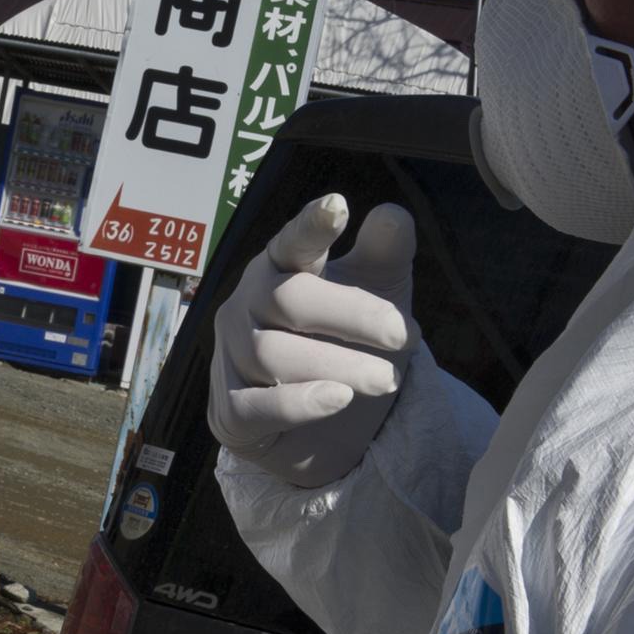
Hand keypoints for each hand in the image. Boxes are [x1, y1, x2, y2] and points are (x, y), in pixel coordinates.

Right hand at [208, 194, 418, 488]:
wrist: (323, 426)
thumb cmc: (343, 341)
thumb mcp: (375, 293)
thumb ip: (385, 254)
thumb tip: (392, 214)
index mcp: (279, 268)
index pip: (291, 243)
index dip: (311, 227)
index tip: (338, 206)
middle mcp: (247, 305)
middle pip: (288, 299)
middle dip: (350, 316)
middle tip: (402, 334)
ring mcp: (232, 357)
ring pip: (272, 354)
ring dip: (338, 366)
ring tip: (388, 380)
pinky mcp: (231, 411)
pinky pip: (255, 406)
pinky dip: (298, 403)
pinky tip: (339, 398)